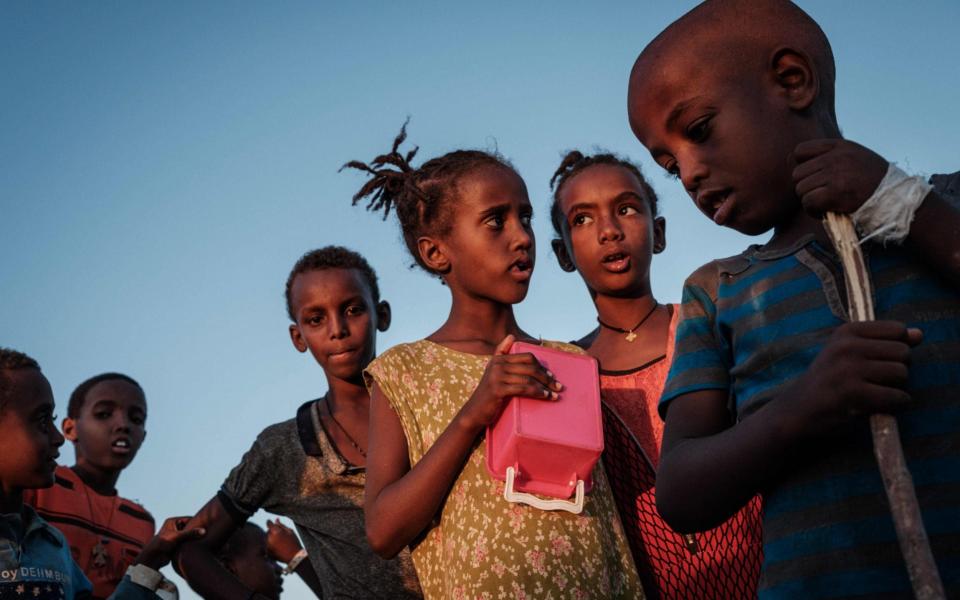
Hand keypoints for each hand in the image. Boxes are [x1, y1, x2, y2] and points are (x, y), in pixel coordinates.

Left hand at [135, 516, 205, 570]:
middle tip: (205, 534)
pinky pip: (186, 541)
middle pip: (189, 527)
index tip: (206, 527)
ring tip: (200, 541)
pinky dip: (190, 544)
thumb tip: (203, 531)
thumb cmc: (161, 545)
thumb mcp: (177, 537)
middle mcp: (174, 527)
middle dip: (196, 531)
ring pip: (189, 535)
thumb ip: (190, 533)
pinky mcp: (176, 543)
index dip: (197, 523)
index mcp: (172, 521)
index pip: (189, 519)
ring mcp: (175, 535)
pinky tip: (196, 547)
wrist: (153, 558)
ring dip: (193, 538)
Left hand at [265, 518, 302, 563]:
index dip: (270, 522)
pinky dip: (271, 545)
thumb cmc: (294, 542)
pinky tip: (279, 547)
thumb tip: (276, 520)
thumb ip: (281, 525)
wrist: (294, 557)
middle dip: (272, 531)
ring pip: (267, 538)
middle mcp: (270, 538)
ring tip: (281, 542)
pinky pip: (267, 546)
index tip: (271, 522)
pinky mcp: (268, 552)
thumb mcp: (290, 531)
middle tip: (281, 535)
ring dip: (271, 538)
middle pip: (268, 531)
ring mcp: (268, 546)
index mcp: (275, 531)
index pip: (269, 523)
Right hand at [457, 335, 561, 430]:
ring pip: (528, 378)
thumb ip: (501, 354)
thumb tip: (511, 336)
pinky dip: (537, 392)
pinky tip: (545, 396)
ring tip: (555, 394)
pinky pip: (523, 388)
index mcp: (499, 359)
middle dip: (547, 377)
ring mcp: (497, 376)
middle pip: (530, 367)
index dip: (541, 365)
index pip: (527, 357)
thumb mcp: (493, 371)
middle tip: (558, 386)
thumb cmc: (489, 393)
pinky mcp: (498, 389)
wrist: (475, 411)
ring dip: (545, 386)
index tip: (551, 375)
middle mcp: (497, 365)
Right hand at [784, 321, 921, 431]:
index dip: (896, 347)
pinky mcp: (854, 394)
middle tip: (877, 380)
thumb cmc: (828, 380)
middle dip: (898, 368)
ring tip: (876, 392)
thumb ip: (885, 341)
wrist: (798, 409)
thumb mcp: (849, 352)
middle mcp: (847, 346)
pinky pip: (897, 397)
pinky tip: (879, 406)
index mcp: (847, 332)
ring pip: (902, 373)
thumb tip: (919, 334)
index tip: (879, 360)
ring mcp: (849, 370)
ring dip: (897, 387)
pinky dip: (896, 404)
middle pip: (903, 352)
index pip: (897, 330)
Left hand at [792, 139, 888, 215]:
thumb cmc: (874, 181)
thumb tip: (795, 162)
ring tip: (823, 204)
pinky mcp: (836, 192)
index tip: (810, 178)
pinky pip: (808, 202)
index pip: (800, 151)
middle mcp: (836, 157)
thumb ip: (830, 157)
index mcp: (840, 146)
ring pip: (800, 189)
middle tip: (818, 196)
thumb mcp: (855, 157)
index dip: (800, 166)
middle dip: (804, 187)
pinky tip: (824, 211)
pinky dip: (812, 211)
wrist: (897, 197)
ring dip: (808, 201)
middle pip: (797, 173)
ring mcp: (836, 174)